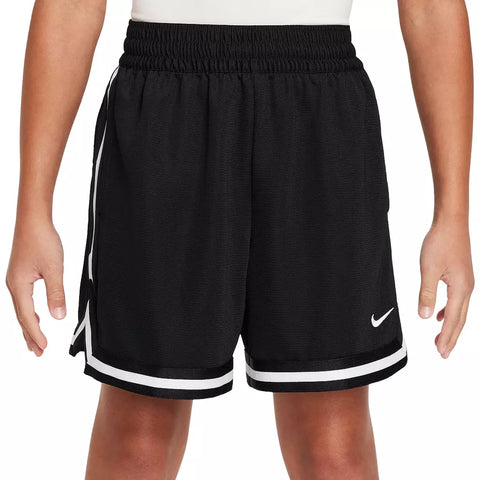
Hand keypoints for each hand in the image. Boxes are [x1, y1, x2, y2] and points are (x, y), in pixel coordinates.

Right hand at [6, 218, 65, 355]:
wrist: (33, 220)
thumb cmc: (42, 241)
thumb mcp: (54, 268)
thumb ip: (56, 293)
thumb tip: (58, 317)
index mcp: (19, 286)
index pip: (27, 317)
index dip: (35, 334)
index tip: (43, 349)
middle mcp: (13, 285)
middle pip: (20, 316)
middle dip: (29, 335)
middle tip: (38, 353)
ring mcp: (15, 279)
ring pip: (21, 309)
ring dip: (28, 325)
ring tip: (35, 341)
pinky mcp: (20, 274)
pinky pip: (23, 299)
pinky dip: (28, 312)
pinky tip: (34, 314)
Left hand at [418, 217, 473, 358]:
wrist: (451, 223)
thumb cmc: (440, 243)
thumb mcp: (428, 270)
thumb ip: (427, 294)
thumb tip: (426, 317)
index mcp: (461, 289)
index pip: (453, 320)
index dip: (447, 337)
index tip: (441, 352)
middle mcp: (467, 288)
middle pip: (460, 319)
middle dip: (451, 337)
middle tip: (443, 353)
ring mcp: (466, 282)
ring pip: (459, 311)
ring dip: (450, 326)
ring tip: (441, 339)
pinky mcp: (461, 276)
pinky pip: (457, 300)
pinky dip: (449, 311)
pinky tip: (439, 315)